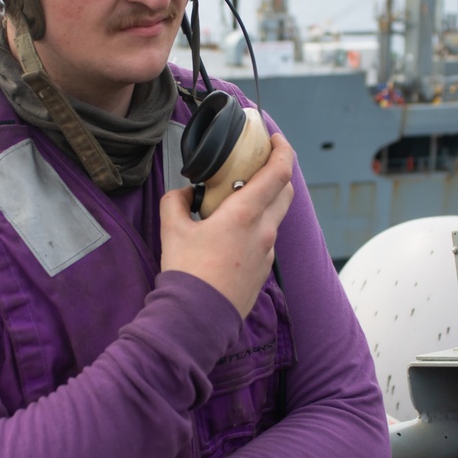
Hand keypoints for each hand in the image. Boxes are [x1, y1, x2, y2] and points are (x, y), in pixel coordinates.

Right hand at [160, 132, 294, 318]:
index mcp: (245, 215)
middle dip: (278, 173)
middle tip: (258, 165)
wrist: (196, 319)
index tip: (274, 139)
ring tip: (239, 201)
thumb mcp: (172, 229)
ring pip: (276, 217)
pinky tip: (233, 234)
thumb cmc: (187, 273)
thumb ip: (177, 202)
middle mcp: (264, 231)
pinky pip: (267, 240)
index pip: (279, 172)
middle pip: (285, 192)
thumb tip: (185, 193)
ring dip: (265, 202)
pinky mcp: (264, 271)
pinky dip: (257, 227)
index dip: (282, 150)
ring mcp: (267, 253)